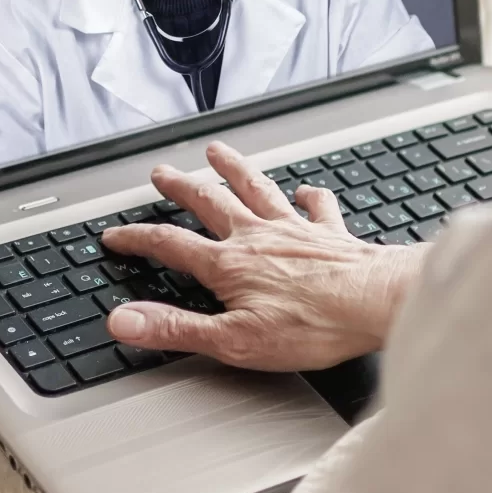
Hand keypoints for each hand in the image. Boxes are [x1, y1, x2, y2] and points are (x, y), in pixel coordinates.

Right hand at [100, 141, 428, 370]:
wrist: (375, 304)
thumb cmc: (313, 326)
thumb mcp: (232, 340)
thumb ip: (175, 328)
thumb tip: (125, 322)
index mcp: (230, 264)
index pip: (170, 245)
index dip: (138, 239)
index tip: (115, 235)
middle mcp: (259, 237)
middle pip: (210, 203)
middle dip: (181, 187)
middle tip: (162, 173)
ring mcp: (296, 230)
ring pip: (257, 189)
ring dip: (235, 169)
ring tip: (218, 152)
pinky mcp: (331, 234)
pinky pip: (317, 206)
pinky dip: (310, 196)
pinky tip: (306, 190)